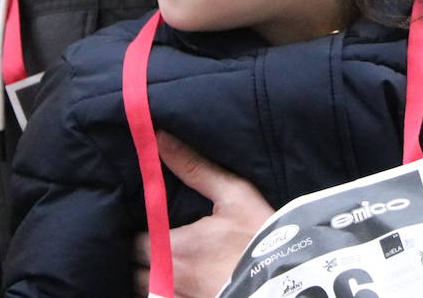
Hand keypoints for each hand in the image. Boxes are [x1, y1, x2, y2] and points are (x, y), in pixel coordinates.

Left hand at [133, 133, 272, 297]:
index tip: (149, 220)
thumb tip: (161, 139)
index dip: (139, 229)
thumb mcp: (234, 194)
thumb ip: (194, 168)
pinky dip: (169, 291)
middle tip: (156, 240)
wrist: (290, 279)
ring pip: (149, 289)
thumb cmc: (259, 236)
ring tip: (170, 262)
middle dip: (143, 255)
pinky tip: (187, 279)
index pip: (133, 241)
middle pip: (135, 270)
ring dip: (153, 276)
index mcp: (171, 249)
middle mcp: (168, 281)